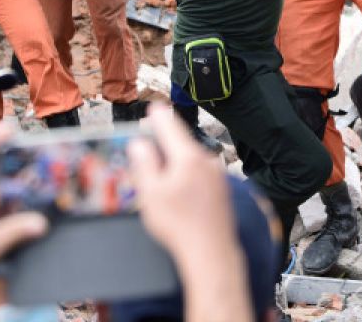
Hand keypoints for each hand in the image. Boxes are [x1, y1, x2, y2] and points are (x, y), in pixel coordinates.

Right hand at [128, 106, 239, 269]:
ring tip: (160, 173)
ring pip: (191, 160)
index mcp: (188, 157)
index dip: (159, 116)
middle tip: (150, 142)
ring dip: (175, 161)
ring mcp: (217, 177)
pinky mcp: (221, 192)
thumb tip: (140, 144)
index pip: (171, 127)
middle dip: (165, 142)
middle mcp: (206, 162)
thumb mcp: (151, 193)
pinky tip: (179, 191)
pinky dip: (186, 175)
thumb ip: (144, 163)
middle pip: (182, 143)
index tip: (154, 107)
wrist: (212, 253)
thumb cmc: (180, 225)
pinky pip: (200, 174)